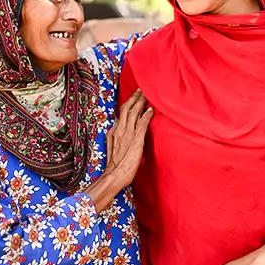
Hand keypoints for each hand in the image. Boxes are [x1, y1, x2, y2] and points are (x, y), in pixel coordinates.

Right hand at [85, 91, 153, 212]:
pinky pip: (142, 123)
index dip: (128, 104)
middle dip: (134, 98)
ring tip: (146, 95)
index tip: (134, 97)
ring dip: (141, 102)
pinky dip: (146, 115)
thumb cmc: (115, 166)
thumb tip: (120, 135)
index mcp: (114, 132)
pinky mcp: (136, 139)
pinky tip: (151, 110)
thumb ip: (117, 140)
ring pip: (134, 113)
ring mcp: (127, 134)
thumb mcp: (113, 149)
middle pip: (127, 109)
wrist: (114, 175)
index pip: (121, 114)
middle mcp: (120, 130)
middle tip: (141, 89)